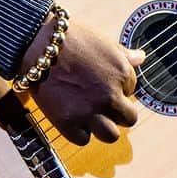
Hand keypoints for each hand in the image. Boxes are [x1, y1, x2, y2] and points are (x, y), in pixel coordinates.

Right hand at [20, 15, 142, 145]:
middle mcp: (109, 95)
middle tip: (102, 103)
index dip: (118, 87)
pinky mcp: (68, 123)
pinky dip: (78, 131)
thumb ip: (123, 55)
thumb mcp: (102, 41)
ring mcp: (89, 111)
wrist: (36, 43)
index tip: (103, 81)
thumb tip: (140, 58)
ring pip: (111, 136)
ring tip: (91, 115)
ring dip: (103, 127)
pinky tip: (72, 115)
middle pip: (129, 119)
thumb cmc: (69, 38)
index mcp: (121, 73)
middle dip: (118, 112)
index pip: (132, 90)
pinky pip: (83, 139)